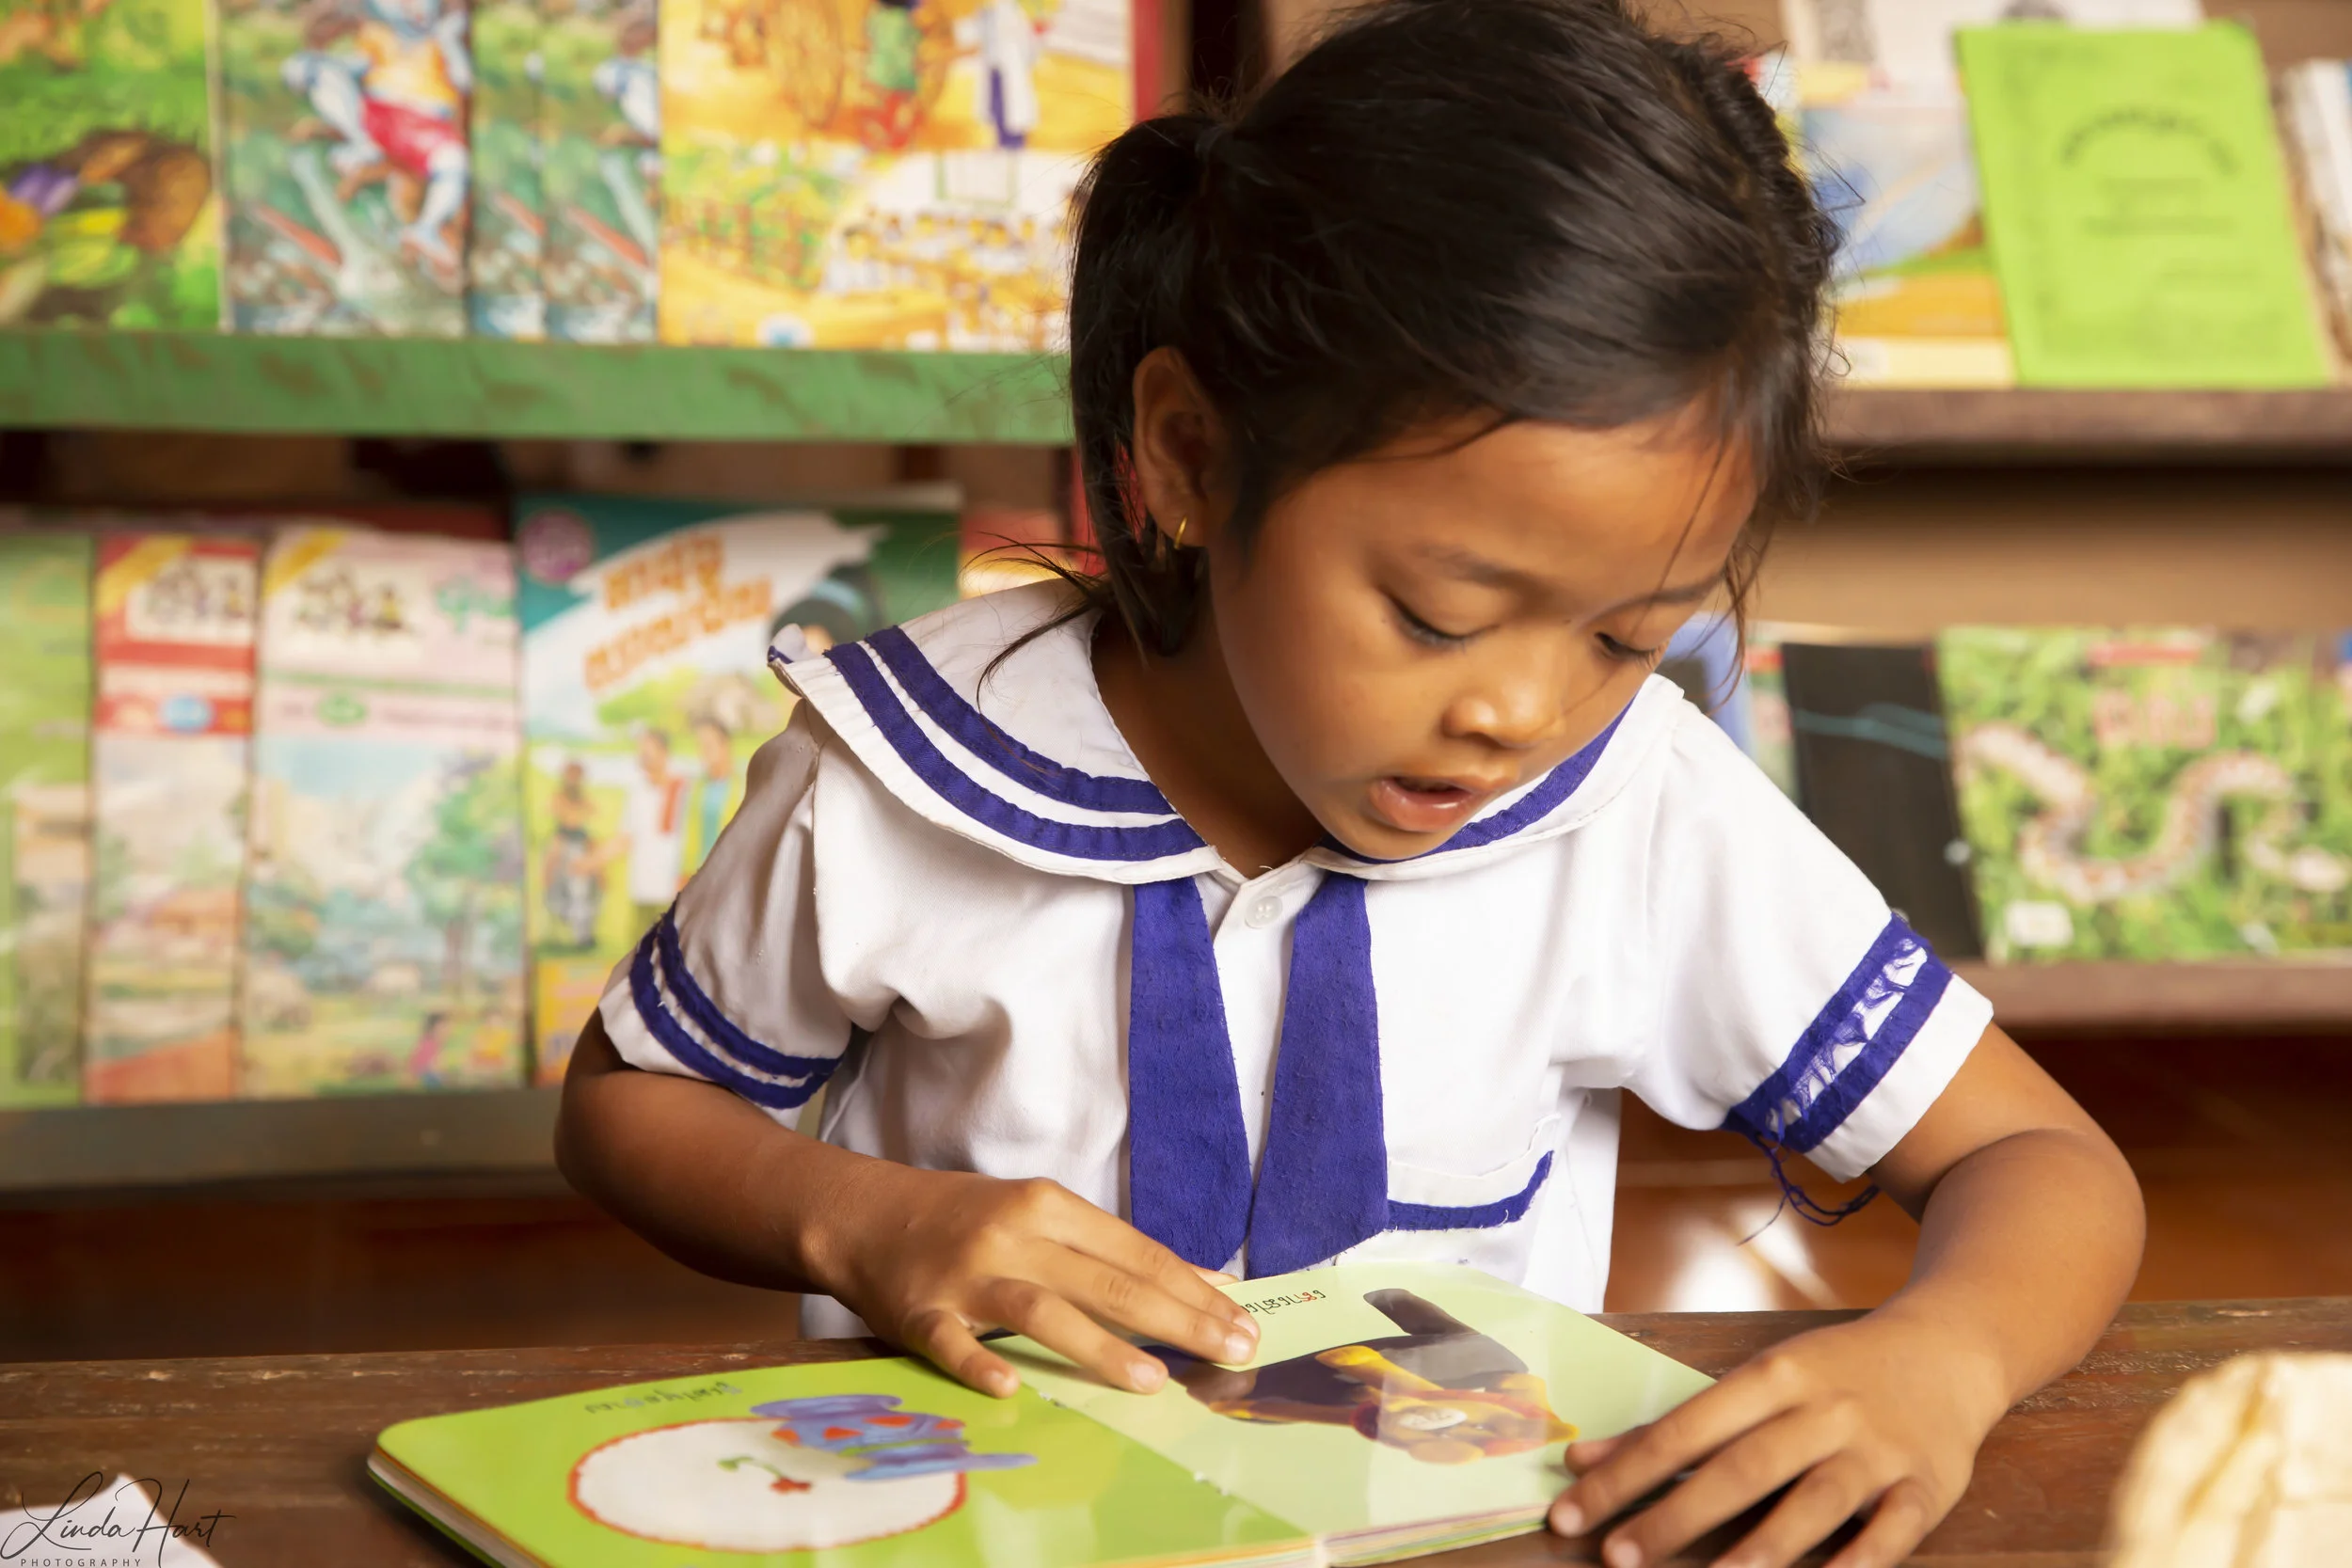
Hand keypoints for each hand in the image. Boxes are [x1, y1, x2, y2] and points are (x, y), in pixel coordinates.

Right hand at [810, 1163, 1259, 1400]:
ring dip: (1100, 1345)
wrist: (866, 1214)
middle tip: (1229, 1350)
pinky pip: (953, 1343)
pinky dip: (980, 1364)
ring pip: (1042, 1310)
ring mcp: (965, 1276)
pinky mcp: (920, 1312)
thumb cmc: (967, 1219)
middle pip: (1105, 1279)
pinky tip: (1012, 1386)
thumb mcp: (1039, 1216)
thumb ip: (1109, 1249)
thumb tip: (1198, 1281)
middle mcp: (1013, 1235)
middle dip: (1175, 1318)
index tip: (1241, 1320)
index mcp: (1047, 1206)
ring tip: (1152, 1380)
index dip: (1192, 1287)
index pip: (1134, 1250)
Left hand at [1547, 1309, 2008, 1567]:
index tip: (1573, 1512)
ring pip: (1815, 1500)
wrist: (1949, 1349)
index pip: (1685, 1430)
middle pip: (1740, 1468)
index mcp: (1773, 1376)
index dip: (1626, 1474)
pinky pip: (1893, 1529)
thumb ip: (1678, 1426)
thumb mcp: (1758, 1379)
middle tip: (1617, 1558)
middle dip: (1674, 1516)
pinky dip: (1862, 1559)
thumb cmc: (1834, 1372)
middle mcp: (1822, 1410)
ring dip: (1764, 1545)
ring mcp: (1876, 1450)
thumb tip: (1586, 1461)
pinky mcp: (1926, 1486)